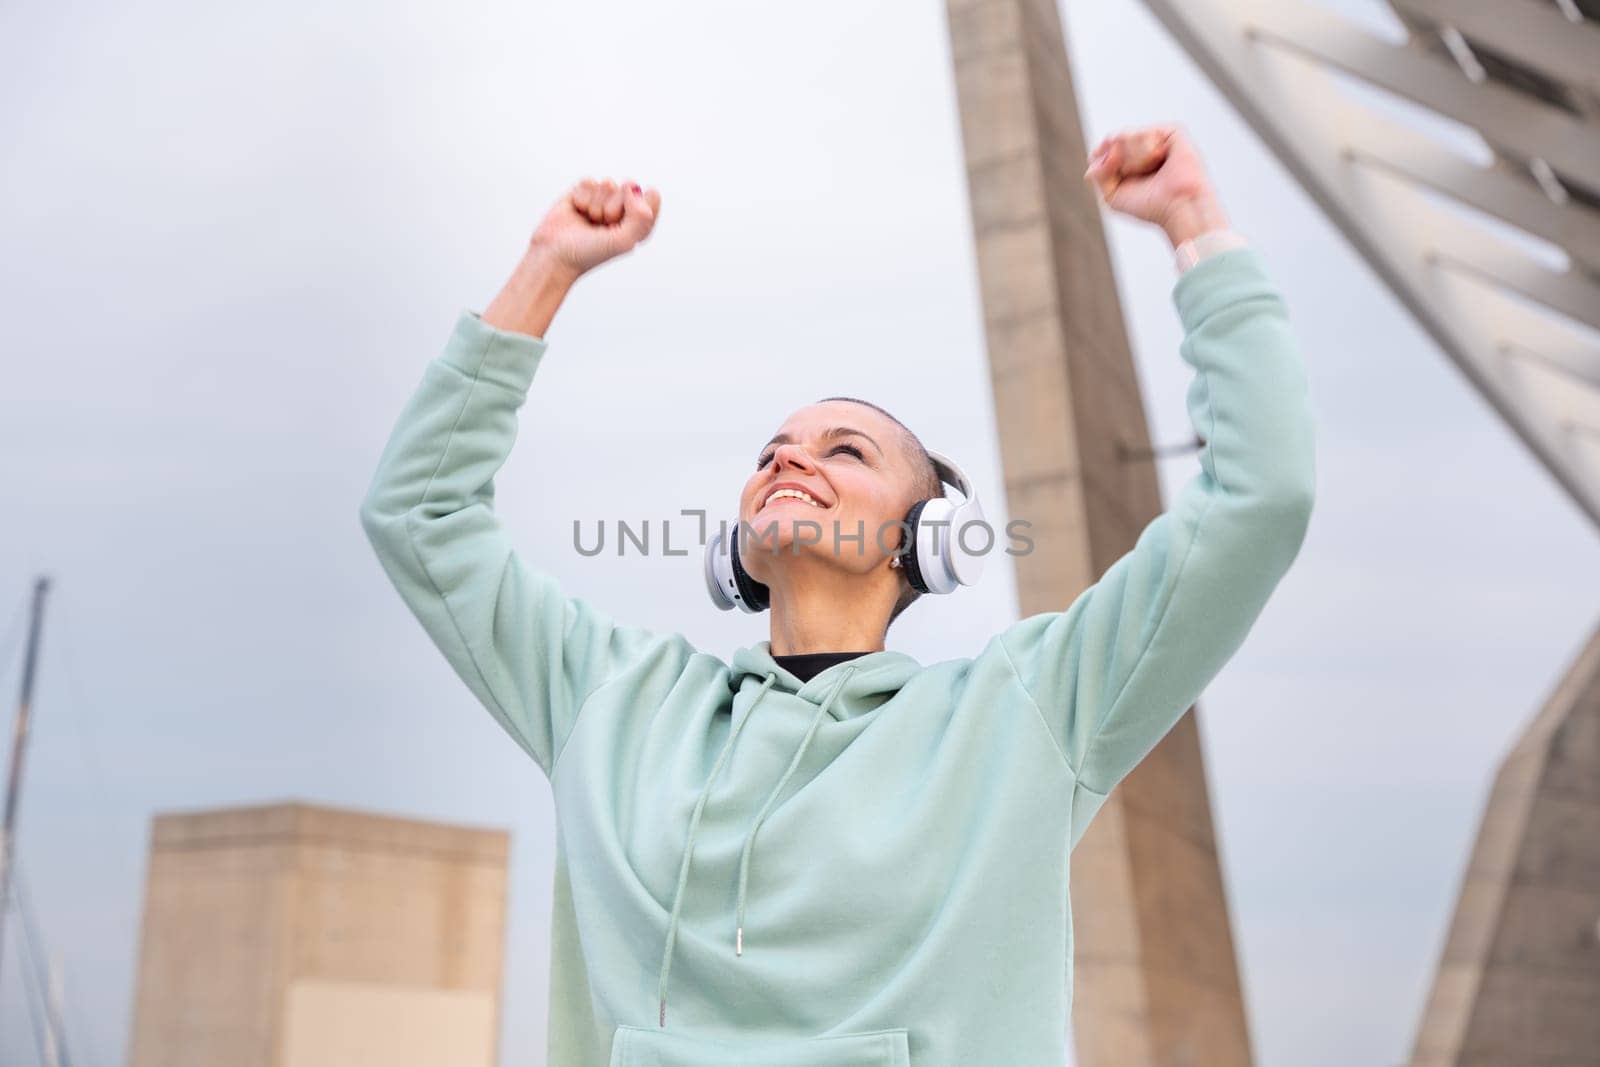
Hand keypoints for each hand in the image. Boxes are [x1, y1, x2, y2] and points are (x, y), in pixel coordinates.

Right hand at [530, 177, 663, 280]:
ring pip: (607, 183)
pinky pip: (588, 182)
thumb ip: (641, 216)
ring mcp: (602, 200)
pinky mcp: (582, 192)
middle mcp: (622, 210)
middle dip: (613, 207)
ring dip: (596, 204)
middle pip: (628, 187)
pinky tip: (577, 212)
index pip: (651, 197)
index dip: (637, 206)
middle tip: (601, 226)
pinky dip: (582, 197)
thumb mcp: (624, 241)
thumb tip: (631, 187)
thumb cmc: (589, 253)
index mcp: (638, 223)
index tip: (622, 223)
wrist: (555, 254)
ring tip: (589, 221)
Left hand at [1083, 125, 1228, 248]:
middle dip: (1120, 164)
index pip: (1099, 152)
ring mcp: (1156, 137)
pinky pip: (1141, 134)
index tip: (1120, 180)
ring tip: (1154, 169)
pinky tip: (1162, 159)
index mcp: (1127, 161)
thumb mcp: (1112, 195)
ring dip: (1134, 160)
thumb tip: (1109, 142)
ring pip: (1123, 137)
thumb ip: (1098, 172)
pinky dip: (1146, 152)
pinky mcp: (1170, 131)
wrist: (1177, 207)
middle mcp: (1141, 147)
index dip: (1103, 165)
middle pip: (1109, 143)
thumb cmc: (1150, 205)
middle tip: (1142, 177)